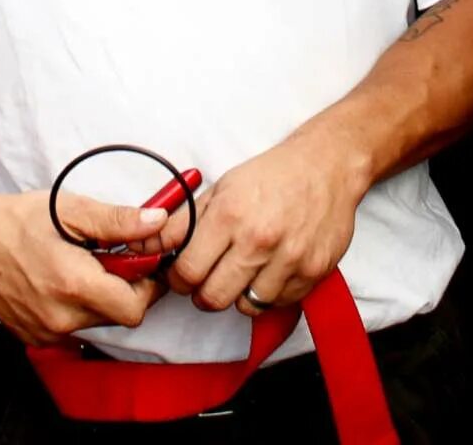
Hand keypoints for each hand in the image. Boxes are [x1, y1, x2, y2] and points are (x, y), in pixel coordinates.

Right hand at [0, 187, 167, 345]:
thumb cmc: (17, 221)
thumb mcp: (70, 210)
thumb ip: (117, 221)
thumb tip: (156, 222)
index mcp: (72, 284)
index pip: (135, 307)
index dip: (146, 284)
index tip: (139, 262)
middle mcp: (60, 317)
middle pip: (118, 316)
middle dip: (123, 288)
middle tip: (107, 258)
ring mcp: (45, 331)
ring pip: (96, 322)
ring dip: (99, 298)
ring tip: (79, 266)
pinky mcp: (34, 336)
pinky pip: (73, 328)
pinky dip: (76, 308)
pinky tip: (59, 281)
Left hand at [167, 130, 366, 314]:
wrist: (326, 167)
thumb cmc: (271, 176)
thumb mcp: (221, 190)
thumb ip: (183, 223)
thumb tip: (145, 246)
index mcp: (230, 216)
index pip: (188, 272)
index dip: (179, 279)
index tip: (183, 274)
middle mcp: (259, 240)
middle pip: (213, 298)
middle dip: (204, 294)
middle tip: (209, 279)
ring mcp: (289, 259)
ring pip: (245, 307)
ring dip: (238, 295)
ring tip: (243, 271)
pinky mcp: (313, 272)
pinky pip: (278, 304)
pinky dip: (269, 294)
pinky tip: (269, 270)